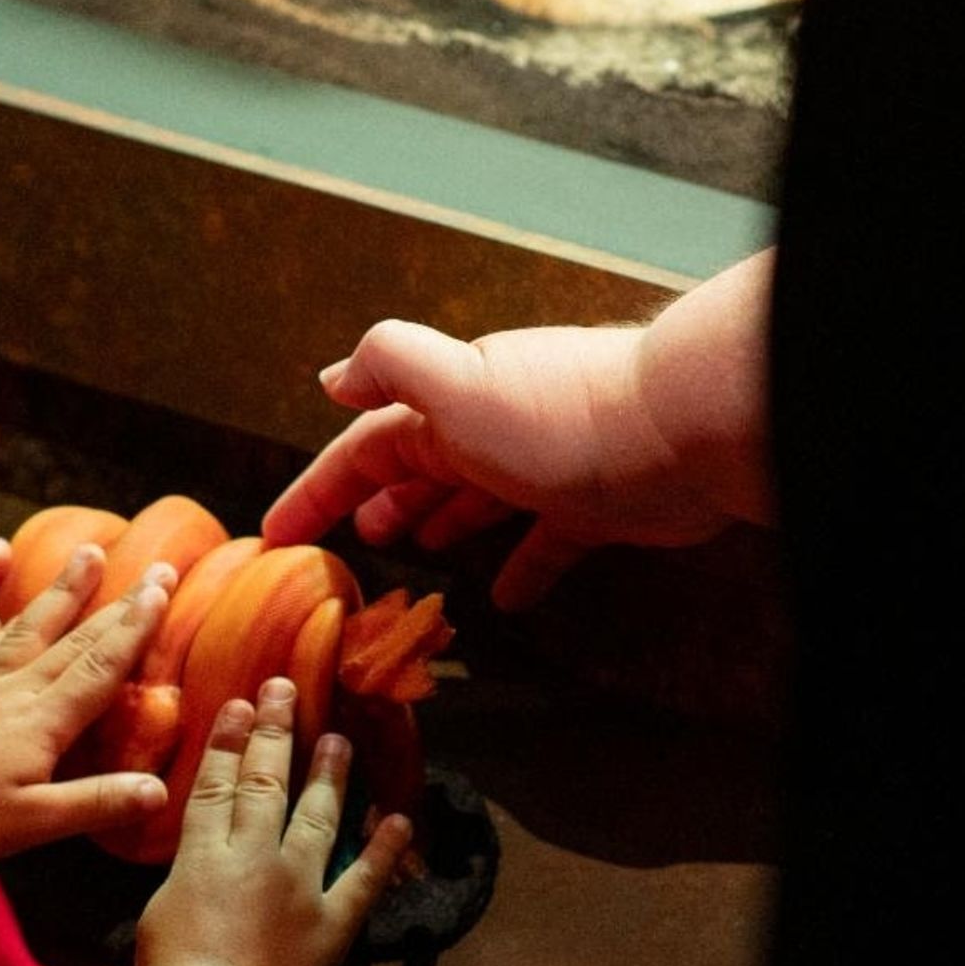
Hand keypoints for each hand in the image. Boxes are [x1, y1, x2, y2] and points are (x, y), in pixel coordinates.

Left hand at [0, 545, 174, 855]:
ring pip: (31, 629)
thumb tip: (161, 789)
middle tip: (152, 566)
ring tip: (85, 556)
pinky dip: (4, 627)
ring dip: (63, 593)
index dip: (134, 627)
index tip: (161, 588)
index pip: (99, 664)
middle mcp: (15, 692)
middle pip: (74, 638)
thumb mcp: (35, 822)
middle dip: (116, 602)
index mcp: (41, 718)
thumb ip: (97, 801)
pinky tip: (3, 618)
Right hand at [133, 678, 410, 965]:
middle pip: (266, 783)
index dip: (229, 742)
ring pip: (317, 815)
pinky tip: (398, 817)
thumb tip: (199, 851)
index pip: (216, 784)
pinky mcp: (332, 924)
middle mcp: (254, 856)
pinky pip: (364, 879)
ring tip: (340, 739)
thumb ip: (183, 873)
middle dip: (276, 733)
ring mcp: (298, 887)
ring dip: (330, 774)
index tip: (240, 705)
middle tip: (287, 691)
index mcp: (203, 855)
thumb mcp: (159, 910)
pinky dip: (384, 847)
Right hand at [263, 250, 773, 609]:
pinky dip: (520, 568)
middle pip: (418, 468)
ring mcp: (543, 466)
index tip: (279, 533)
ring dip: (438, 522)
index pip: (365, 446)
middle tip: (345, 542)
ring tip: (409, 553)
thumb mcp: (457, 382)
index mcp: (450, 402)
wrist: (686, 429)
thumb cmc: (563, 414)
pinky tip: (503, 599)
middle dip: (376, 499)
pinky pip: (543, 544)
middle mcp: (492, 427)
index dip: (319, 488)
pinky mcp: (592, 506)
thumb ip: (392, 365)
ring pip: (474, 499)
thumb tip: (332, 377)